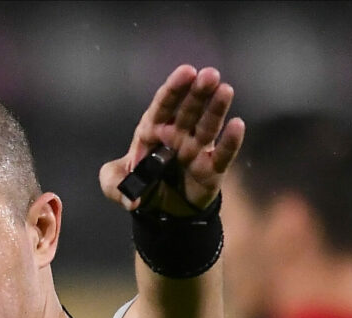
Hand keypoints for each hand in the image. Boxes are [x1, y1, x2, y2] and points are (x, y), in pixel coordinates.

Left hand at [100, 65, 244, 213]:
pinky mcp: (212, 168)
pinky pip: (223, 154)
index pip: (163, 106)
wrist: (163, 212)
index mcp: (153, 131)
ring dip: (216, 108)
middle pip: (188, 110)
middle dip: (198, 92)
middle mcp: (177, 135)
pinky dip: (230, 141)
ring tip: (225, 90)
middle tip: (210, 74)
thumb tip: (129, 198)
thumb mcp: (116, 185)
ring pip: (207, 126)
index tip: (186, 72)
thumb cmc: (142, 187)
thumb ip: (113, 183)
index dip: (174, 89)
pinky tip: (237, 125)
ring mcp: (196, 149)